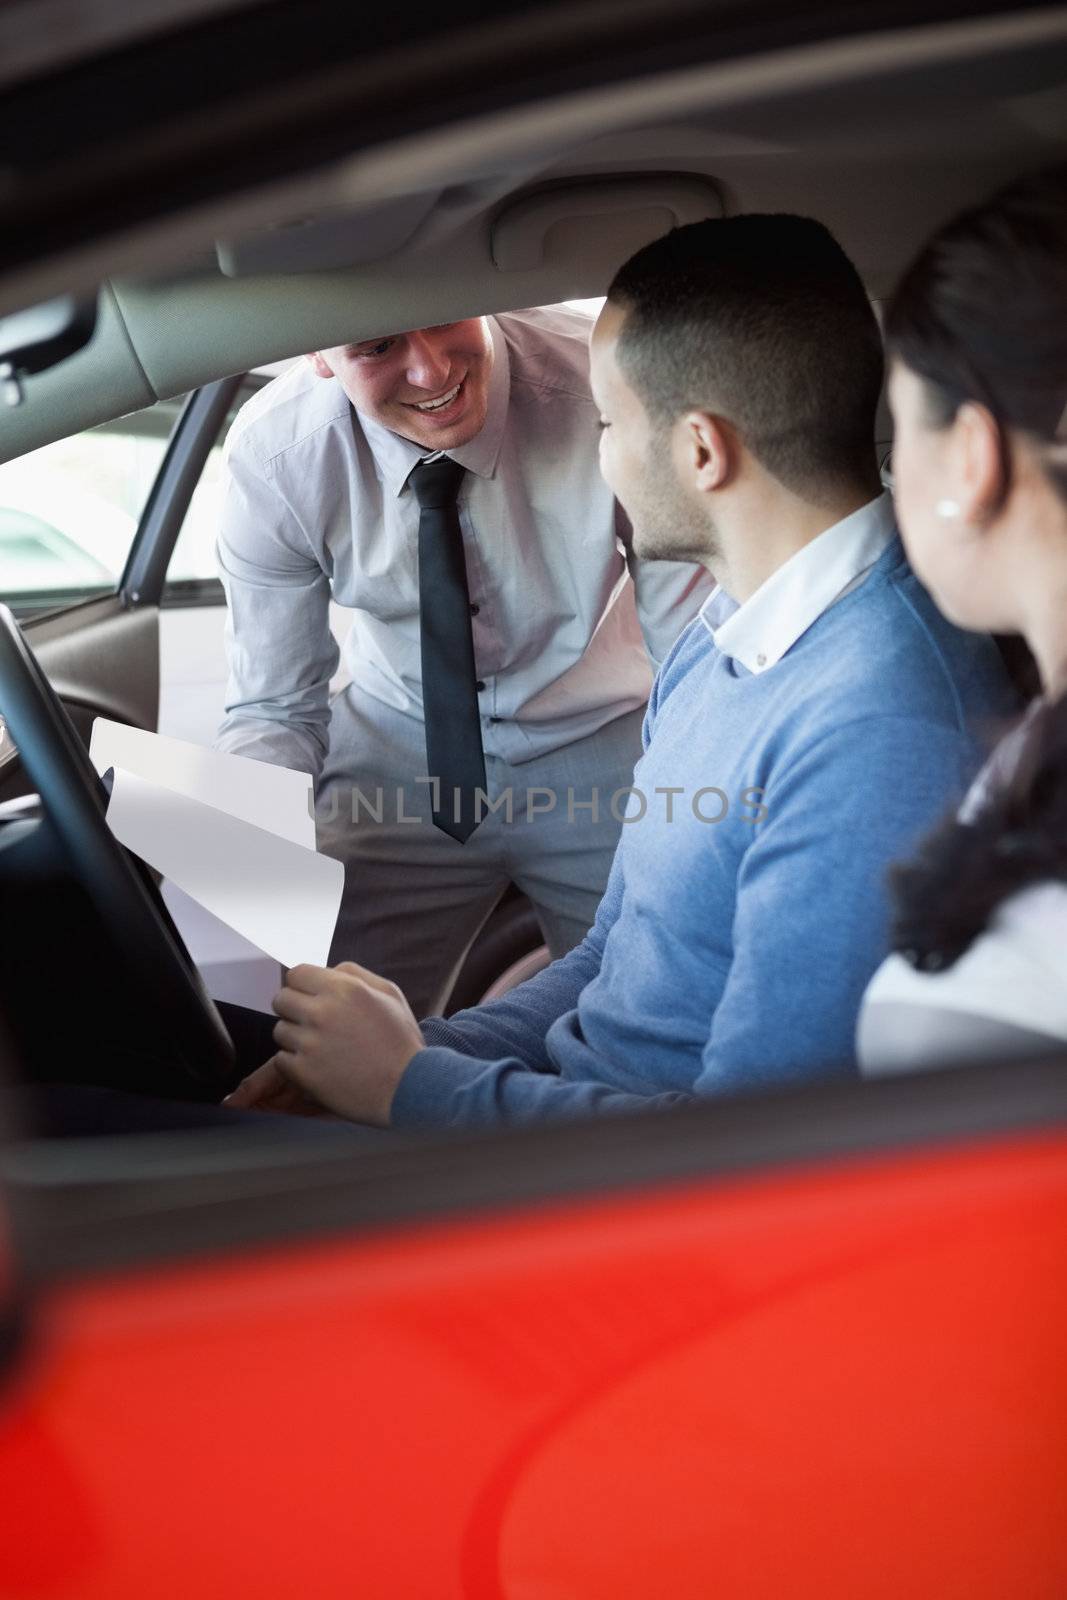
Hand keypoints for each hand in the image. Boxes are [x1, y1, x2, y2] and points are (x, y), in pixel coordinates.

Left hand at [225, 961, 424, 1125]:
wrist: (409, 1088)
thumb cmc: (401, 1041)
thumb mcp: (389, 994)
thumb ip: (354, 974)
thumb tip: (327, 971)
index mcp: (344, 989)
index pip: (296, 973)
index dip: (302, 985)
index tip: (310, 997)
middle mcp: (323, 1012)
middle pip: (281, 999)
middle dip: (294, 1009)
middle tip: (313, 1023)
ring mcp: (311, 1043)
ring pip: (280, 1030)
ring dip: (295, 1038)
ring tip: (320, 1048)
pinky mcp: (304, 1073)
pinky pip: (281, 1060)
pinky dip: (294, 1064)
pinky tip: (318, 1066)